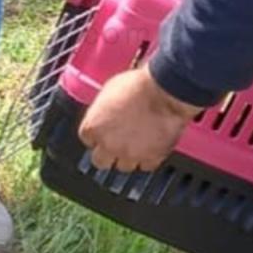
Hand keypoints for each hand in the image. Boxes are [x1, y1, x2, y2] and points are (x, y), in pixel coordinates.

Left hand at [79, 66, 197, 173]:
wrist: (165, 91)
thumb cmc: (138, 86)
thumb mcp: (109, 90)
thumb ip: (102, 110)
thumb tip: (104, 114)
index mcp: (93, 127)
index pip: (87, 139)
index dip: (96, 135)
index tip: (102, 132)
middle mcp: (108, 144)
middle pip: (100, 161)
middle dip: (106, 154)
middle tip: (115, 145)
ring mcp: (129, 154)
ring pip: (123, 167)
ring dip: (128, 157)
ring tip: (136, 144)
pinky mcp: (150, 158)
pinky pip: (146, 166)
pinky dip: (148, 158)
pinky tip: (151, 146)